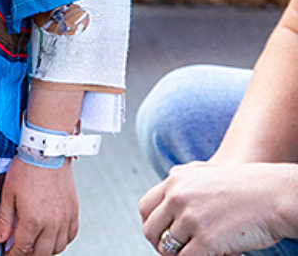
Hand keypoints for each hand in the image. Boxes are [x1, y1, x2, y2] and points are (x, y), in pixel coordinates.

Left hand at [0, 156, 78, 255]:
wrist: (47, 152)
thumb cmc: (26, 169)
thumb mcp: (7, 194)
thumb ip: (4, 220)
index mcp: (33, 220)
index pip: (22, 248)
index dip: (14, 255)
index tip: (9, 255)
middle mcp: (52, 223)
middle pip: (41, 253)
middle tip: (20, 252)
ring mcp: (65, 218)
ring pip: (58, 248)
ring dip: (46, 251)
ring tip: (35, 247)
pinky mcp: (74, 212)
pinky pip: (71, 235)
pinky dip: (62, 242)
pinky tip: (53, 238)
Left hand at [139, 161, 297, 255]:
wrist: (275, 196)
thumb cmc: (248, 187)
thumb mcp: (206, 173)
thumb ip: (183, 184)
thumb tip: (167, 199)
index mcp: (175, 179)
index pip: (145, 208)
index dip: (153, 225)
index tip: (163, 235)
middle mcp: (177, 196)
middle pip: (151, 230)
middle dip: (162, 244)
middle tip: (179, 251)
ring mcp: (190, 218)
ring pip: (169, 248)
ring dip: (183, 254)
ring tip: (201, 251)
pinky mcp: (205, 239)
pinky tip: (214, 255)